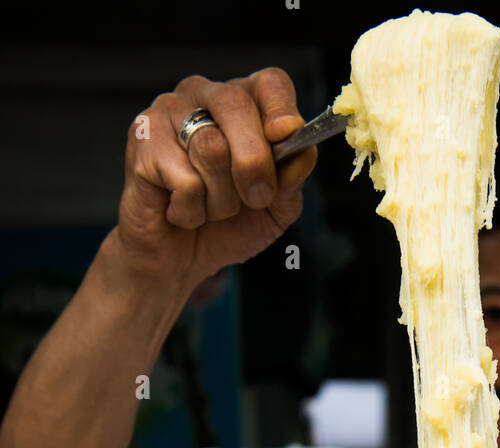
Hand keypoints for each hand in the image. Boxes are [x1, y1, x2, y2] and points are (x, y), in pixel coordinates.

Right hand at [114, 68, 317, 289]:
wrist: (179, 259)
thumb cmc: (227, 226)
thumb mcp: (275, 209)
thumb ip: (292, 181)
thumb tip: (304, 153)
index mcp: (243, 103)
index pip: (270, 83)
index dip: (281, 109)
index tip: (285, 138)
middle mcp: (203, 96)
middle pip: (237, 107)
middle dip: (254, 165)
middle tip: (255, 199)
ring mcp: (168, 112)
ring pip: (211, 147)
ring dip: (221, 198)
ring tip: (209, 208)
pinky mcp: (142, 139)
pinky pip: (184, 180)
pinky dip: (192, 211)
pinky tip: (181, 212)